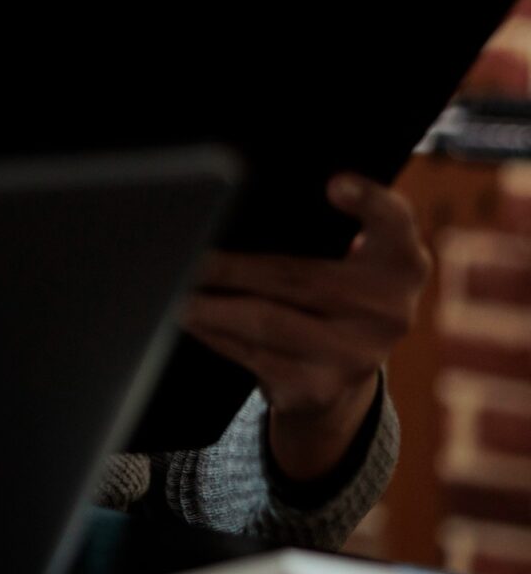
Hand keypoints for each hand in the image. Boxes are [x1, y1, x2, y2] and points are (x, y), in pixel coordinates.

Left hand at [183, 174, 428, 481]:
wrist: (341, 378)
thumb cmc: (332, 296)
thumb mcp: (351, 261)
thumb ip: (326, 228)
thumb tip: (236, 203)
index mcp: (400, 264)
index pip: (395, 224)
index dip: (369, 202)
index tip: (334, 184)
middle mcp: (389, 311)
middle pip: (299, 277)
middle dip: (232, 267)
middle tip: (184, 254)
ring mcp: (356, 355)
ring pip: (268, 321)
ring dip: (211, 304)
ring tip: (173, 290)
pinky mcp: (319, 389)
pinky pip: (252, 354)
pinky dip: (213, 332)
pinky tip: (188, 317)